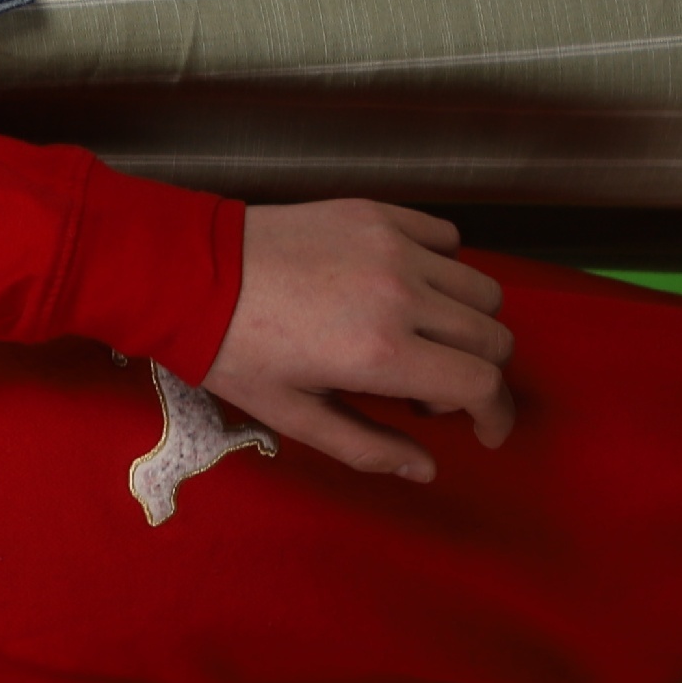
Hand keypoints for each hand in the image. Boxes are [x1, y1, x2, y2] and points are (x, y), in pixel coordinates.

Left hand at [206, 201, 515, 482]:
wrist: (186, 273)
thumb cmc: (233, 351)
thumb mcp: (292, 414)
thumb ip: (366, 446)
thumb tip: (425, 470)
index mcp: (381, 353)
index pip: (482, 384)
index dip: (495, 414)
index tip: (484, 429)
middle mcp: (401, 296)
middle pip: (493, 337)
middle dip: (478, 374)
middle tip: (426, 390)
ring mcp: (393, 248)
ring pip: (481, 289)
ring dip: (466, 323)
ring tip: (416, 340)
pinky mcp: (378, 213)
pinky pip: (447, 238)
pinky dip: (443, 267)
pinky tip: (404, 289)